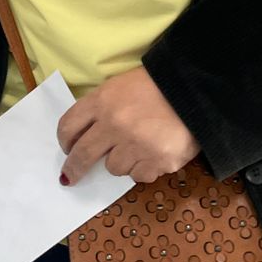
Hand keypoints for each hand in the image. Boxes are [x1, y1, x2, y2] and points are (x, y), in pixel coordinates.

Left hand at [57, 67, 200, 185]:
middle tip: (70, 176)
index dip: (65, 140)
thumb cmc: (157, 85)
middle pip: (83, 154)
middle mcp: (114, 125)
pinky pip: (138, 175)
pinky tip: (154, 151)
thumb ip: (102, 107)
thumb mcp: (121, 85)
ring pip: (113, 167)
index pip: (69, 125)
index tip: (67, 148)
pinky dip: (143, 167)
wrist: (197, 91)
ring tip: (138, 144)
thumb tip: (87, 134)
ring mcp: (135, 146)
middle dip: (74, 168)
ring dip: (121, 160)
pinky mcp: (157, 163)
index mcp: (103, 100)